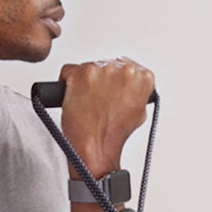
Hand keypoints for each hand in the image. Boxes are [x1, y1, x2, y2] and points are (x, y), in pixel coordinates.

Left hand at [58, 58, 155, 175]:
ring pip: (89, 68)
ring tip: (88, 103)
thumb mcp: (140, 111)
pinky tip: (75, 98)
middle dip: (101, 79)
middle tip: (98, 100)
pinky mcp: (80, 73)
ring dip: (86, 82)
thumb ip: (136, 91)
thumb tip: (126, 84)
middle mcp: (124, 70)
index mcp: (143, 77)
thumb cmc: (114, 134)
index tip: (112, 88)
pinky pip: (69, 71)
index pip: (128, 66)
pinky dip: (68, 83)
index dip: (117, 79)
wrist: (96, 147)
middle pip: (107, 64)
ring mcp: (101, 70)